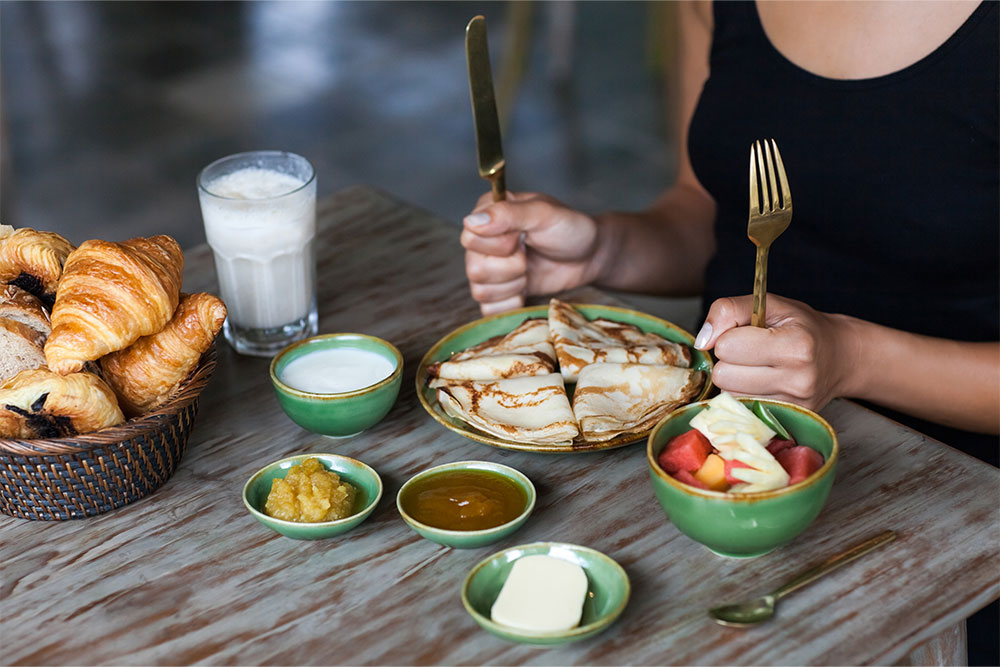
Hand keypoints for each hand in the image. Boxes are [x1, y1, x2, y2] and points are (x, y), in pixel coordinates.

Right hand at [461, 191, 600, 314]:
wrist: (589, 257)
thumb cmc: (570, 229)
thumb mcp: (544, 214)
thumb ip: (508, 214)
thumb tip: (470, 222)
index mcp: (487, 213)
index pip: (470, 238)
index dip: (500, 245)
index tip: (523, 238)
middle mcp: (482, 241)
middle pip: (474, 269)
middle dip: (511, 267)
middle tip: (529, 255)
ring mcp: (488, 268)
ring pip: (480, 291)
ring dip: (513, 285)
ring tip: (530, 270)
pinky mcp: (498, 293)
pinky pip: (489, 310)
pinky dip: (512, 303)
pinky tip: (527, 288)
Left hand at [694, 294, 854, 410]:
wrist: (840, 357)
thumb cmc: (802, 327)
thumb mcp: (768, 304)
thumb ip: (728, 310)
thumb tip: (702, 341)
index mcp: (796, 345)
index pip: (727, 346)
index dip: (729, 336)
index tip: (747, 333)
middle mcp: (798, 379)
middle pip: (723, 375)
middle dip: (729, 360)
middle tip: (750, 352)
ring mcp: (793, 405)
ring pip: (728, 395)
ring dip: (735, 380)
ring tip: (758, 367)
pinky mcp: (787, 420)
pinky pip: (741, 409)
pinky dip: (744, 395)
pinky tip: (761, 384)